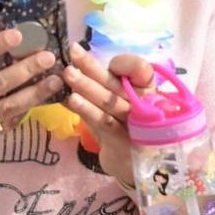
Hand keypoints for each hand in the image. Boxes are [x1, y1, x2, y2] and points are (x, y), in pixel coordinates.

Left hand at [63, 47, 159, 186]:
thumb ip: (107, 85)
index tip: (108, 57)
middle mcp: (143, 104)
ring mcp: (134, 123)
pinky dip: (87, 110)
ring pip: (109, 101)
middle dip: (93, 67)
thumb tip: (79, 64)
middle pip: (117, 83)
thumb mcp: (121, 102)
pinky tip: (71, 99)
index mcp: (146, 91)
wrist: (133, 162)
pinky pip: (103, 122)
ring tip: (67, 73)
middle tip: (73, 52)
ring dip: (87, 86)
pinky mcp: (122, 140)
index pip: (141, 71)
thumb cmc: (125, 125)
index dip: (127, 64)